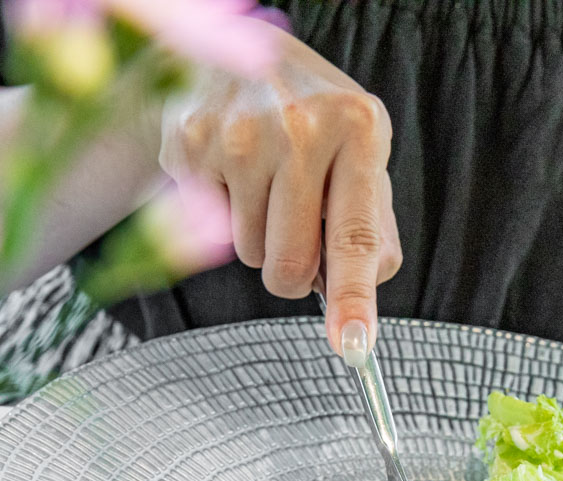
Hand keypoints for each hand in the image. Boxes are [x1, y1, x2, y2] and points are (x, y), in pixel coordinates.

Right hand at [158, 28, 401, 353]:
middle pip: (292, 266)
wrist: (229, 53)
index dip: (355, 297)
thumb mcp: (360, 152)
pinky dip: (223, 213)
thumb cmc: (310, 120)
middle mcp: (298, 127)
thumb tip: (362, 293)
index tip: (353, 344)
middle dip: (296, 272)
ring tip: (264, 182)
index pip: (356, 235)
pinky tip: (230, 170)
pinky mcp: (188, 146)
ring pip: (249, 256)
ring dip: (259, 238)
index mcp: (358, 127)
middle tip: (297, 228)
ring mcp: (237, 136)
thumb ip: (373, 224)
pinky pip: (212, 230)